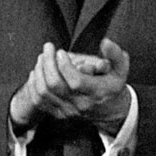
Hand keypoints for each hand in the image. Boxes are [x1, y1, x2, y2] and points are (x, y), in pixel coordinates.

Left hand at [9, 39, 128, 131]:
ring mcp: (68, 111)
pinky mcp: (59, 114)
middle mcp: (81, 104)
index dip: (64, 65)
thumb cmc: (113, 85)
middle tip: (48, 49)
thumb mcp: (121, 69)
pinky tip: (37, 72)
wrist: (111, 111)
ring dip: (39, 72)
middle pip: (54, 85)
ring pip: (43, 93)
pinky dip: (34, 85)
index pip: (75, 81)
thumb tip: (105, 42)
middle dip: (47, 63)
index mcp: (97, 92)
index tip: (61, 52)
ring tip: (42, 58)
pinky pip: (38, 101)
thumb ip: (115, 54)